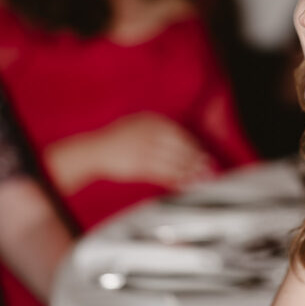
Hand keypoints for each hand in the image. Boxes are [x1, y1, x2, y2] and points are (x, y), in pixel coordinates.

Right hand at [47, 113, 212, 190]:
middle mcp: (150, 133)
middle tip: (209, 169)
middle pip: (180, 148)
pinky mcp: (138, 165)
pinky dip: (175, 179)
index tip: (204, 155)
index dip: (194, 146)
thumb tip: (185, 143)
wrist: (96, 150)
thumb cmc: (119, 139)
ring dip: (190, 172)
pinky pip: (162, 174)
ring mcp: (144, 149)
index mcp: (152, 121)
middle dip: (196, 160)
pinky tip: (184, 184)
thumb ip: (160, 131)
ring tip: (201, 179)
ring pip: (173, 162)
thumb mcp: (139, 124)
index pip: (180, 134)